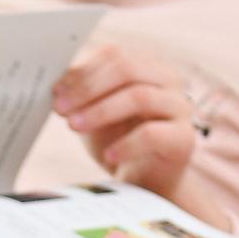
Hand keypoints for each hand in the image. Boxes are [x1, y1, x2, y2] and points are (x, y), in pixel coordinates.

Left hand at [52, 34, 200, 199]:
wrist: (144, 182)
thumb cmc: (117, 141)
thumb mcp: (92, 113)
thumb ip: (79, 94)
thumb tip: (56, 80)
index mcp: (146, 67)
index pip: (115, 55)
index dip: (82, 71)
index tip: (55, 91)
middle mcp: (167, 80)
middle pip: (127, 68)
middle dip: (88, 88)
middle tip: (60, 109)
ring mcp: (179, 107)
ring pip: (140, 96)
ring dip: (101, 111)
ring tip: (74, 128)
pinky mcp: (183, 138)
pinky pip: (152, 134)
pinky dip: (125, 144)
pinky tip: (108, 155)